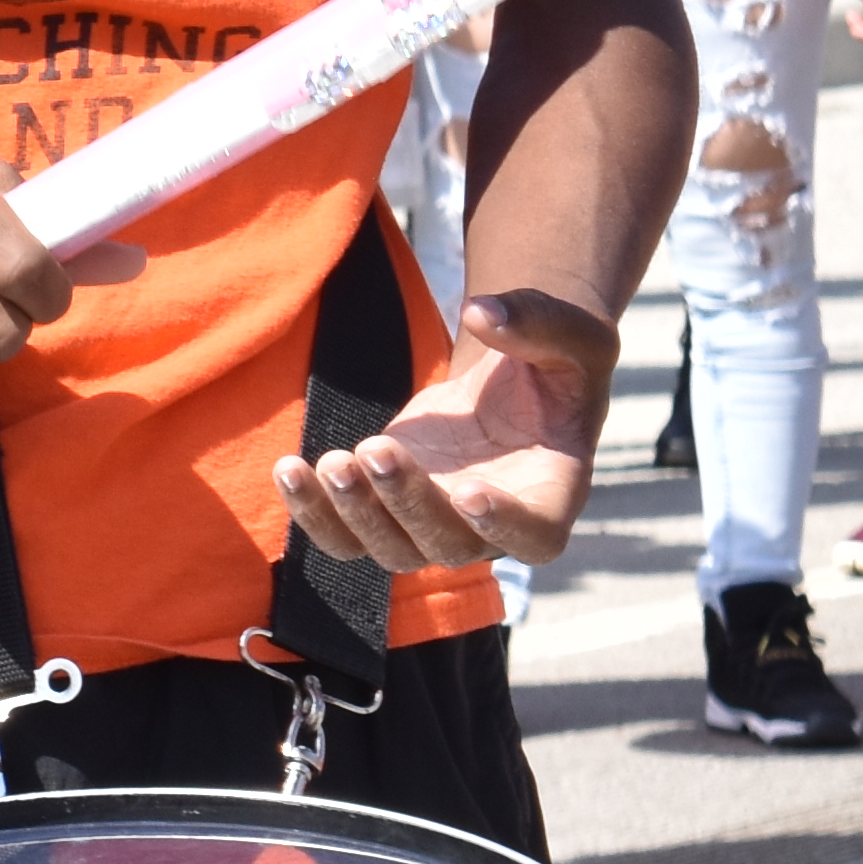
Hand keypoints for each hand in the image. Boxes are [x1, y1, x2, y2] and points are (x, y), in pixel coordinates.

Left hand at [282, 294, 604, 572]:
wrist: (510, 386)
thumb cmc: (552, 366)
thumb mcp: (572, 339)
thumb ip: (538, 325)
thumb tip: (480, 313)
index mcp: (550, 498)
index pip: (534, 536)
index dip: (504, 524)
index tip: (469, 491)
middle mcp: (491, 529)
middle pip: (447, 544)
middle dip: (407, 503)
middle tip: (374, 449)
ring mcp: (434, 525)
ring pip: (390, 550)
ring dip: (352, 513)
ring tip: (327, 462)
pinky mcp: (387, 508)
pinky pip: (346, 535)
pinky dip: (313, 512)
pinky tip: (290, 469)